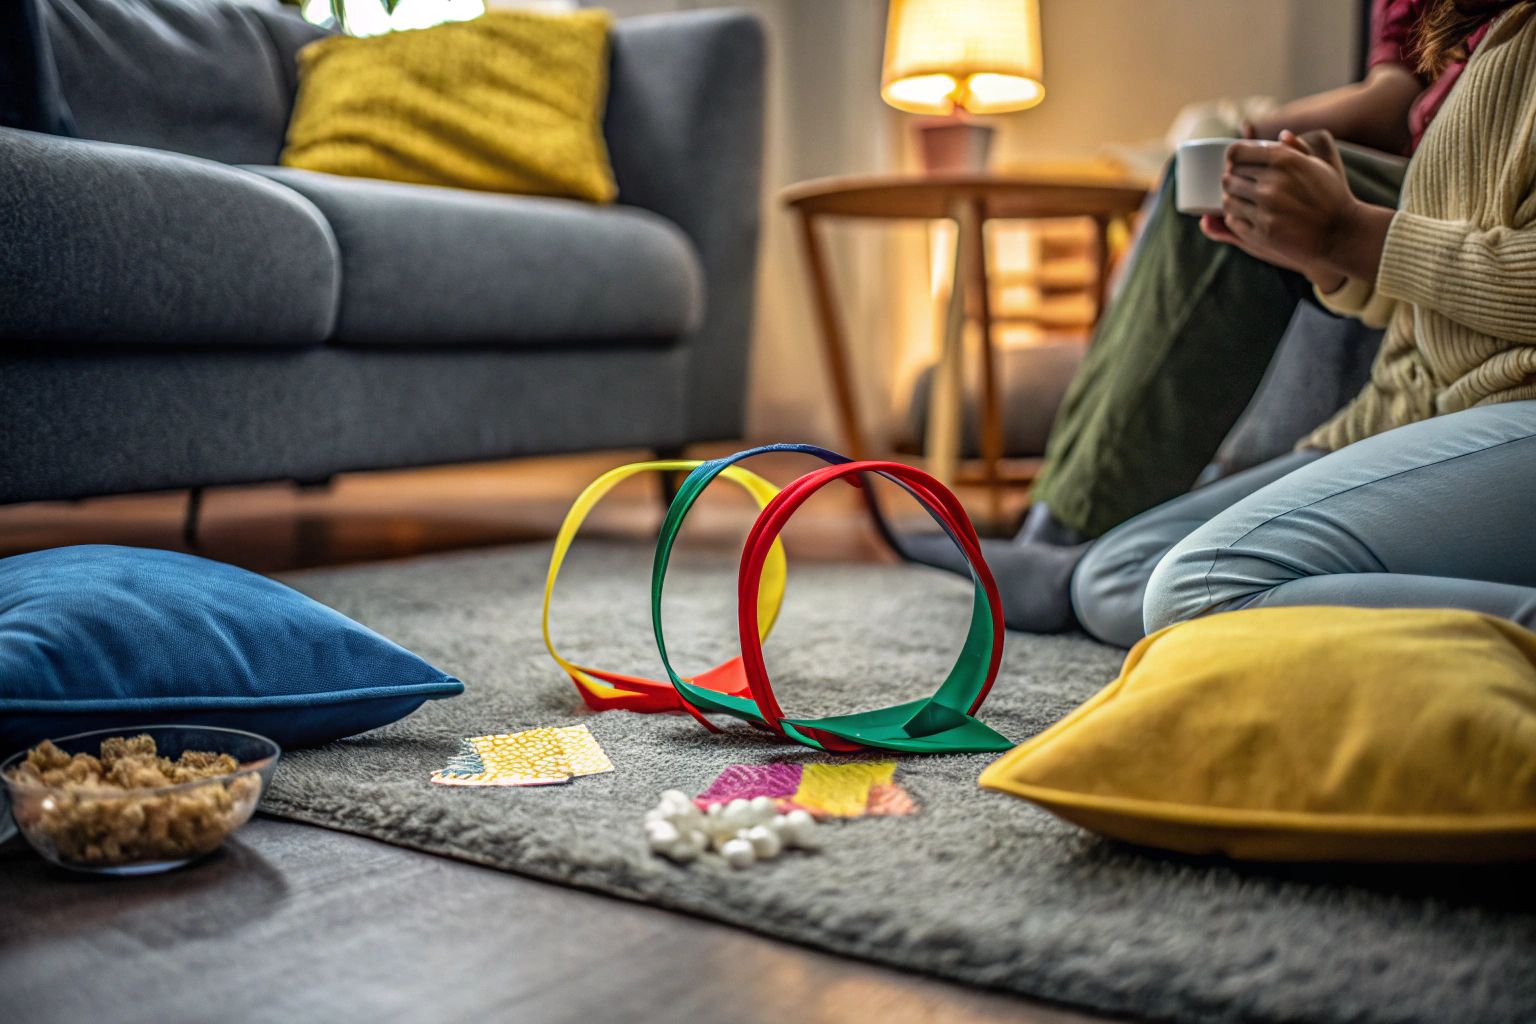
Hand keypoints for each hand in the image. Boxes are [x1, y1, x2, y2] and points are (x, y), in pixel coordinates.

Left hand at [1200, 130, 1356, 289]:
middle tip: (1243, 186)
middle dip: (1233, 180)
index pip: (1236, 153)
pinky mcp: (1262, 234)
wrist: (1342, 233)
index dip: (1233, 159)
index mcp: (1283, 160)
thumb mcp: (1321, 165)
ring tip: (1245, 202)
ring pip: (1227, 200)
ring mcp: (1265, 211)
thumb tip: (1282, 135)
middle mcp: (1271, 184)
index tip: (1237, 165)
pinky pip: (1234, 222)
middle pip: (1228, 177)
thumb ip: (1299, 148)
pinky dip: (1237, 219)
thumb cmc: (1332, 196)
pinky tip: (1248, 217)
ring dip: (1232, 200)